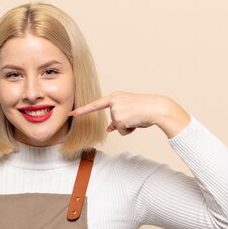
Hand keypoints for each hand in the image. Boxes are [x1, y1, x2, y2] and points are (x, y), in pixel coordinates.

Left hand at [68, 92, 190, 137]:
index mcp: (115, 97)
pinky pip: (121, 131)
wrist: (156, 108)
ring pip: (117, 127)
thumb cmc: (146, 110)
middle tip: (136, 116)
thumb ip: (118, 119)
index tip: (71, 113)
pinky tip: (137, 121)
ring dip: (128, 127)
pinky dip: (129, 130)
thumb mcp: (129, 112)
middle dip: (124, 124)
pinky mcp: (119, 117)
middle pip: (113, 121)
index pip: (95, 105)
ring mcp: (115, 109)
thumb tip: (109, 129)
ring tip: (137, 118)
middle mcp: (113, 101)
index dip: (82, 110)